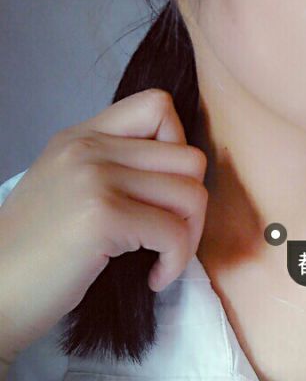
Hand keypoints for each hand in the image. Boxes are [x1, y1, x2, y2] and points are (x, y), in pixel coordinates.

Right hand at [0, 89, 207, 362]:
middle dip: (192, 204)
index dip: (178, 145)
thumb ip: (115, 163)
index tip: (161, 188)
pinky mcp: (102, 216)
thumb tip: (181, 167)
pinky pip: (175, 233)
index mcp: (82, 135)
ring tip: (163, 257)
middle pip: (190, 157)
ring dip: (189, 235)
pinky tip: (153, 277)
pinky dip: (176, 261)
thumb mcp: (69, 185)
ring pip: (191, 194)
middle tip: (171, 234)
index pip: (158, 105)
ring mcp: (94, 178)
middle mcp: (89, 148)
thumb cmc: (36, 252)